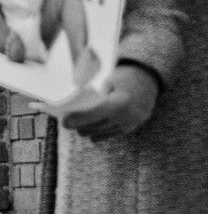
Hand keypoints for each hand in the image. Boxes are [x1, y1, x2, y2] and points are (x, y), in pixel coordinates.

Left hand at [29, 64, 156, 140]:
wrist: (150, 80)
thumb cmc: (125, 77)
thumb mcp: (108, 80)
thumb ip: (93, 94)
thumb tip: (71, 105)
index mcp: (120, 103)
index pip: (92, 115)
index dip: (76, 119)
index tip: (63, 122)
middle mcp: (125, 117)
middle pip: (93, 127)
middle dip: (78, 125)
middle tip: (66, 121)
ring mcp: (129, 125)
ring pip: (98, 134)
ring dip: (86, 129)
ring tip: (76, 123)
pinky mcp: (130, 129)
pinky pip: (107, 136)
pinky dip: (96, 131)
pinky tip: (90, 125)